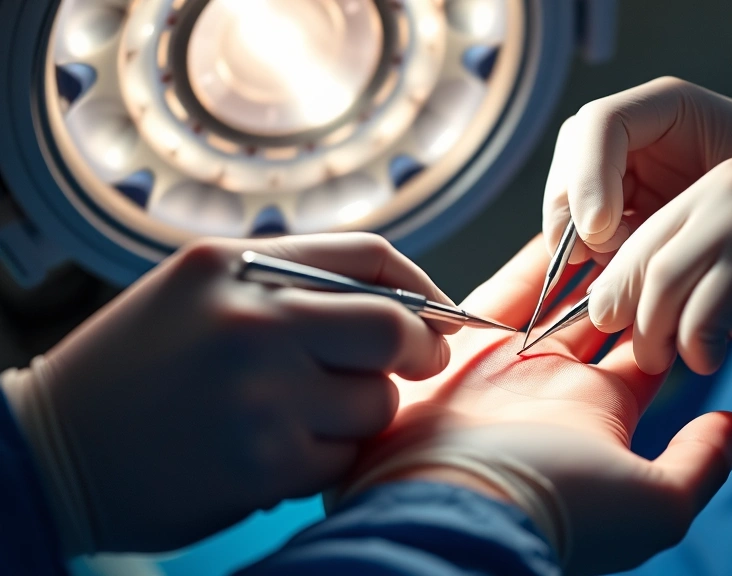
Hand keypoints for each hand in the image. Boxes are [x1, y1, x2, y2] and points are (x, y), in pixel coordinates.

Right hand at [0, 233, 455, 554]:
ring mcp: (259, 392)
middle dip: (421, 351)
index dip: (421, 288)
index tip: (439, 316)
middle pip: (394, 328)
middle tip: (414, 365)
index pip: (369, 256)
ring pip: (376, 401)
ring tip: (301, 416)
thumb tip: (404, 307)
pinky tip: (274, 453)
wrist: (54, 450)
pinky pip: (344, 456)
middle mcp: (250, 319)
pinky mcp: (264, 461)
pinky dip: (325, 458)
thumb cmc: (135, 370)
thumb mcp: (198, 293)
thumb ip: (291, 285)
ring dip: (359, 414)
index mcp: (234, 265)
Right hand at [334, 237, 731, 575]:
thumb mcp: (652, 502)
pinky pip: (504, 287)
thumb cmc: (558, 508)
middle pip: (599, 314)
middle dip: (623, 276)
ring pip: (553, 295)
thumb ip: (701, 461)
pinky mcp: (466, 344)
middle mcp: (555, 385)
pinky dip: (532, 257)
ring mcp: (509, 362)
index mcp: (601, 412)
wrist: (454, 508)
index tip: (693, 269)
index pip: (646, 350)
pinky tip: (564, 220)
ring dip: (581, 259)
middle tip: (651, 228)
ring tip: (613, 213)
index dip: (669, 310)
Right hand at [543, 76, 731, 262]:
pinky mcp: (615, 220)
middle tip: (604, 259)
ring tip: (621, 275)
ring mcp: (618, 179)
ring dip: (580, 247)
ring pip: (565, 208)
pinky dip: (590, 269)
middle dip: (573, 217)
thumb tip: (621, 240)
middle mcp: (631, 139)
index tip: (603, 231)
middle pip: (567, 166)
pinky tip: (620, 289)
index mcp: (665, 109)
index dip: (588, 177)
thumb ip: (692, 201)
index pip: (599, 125)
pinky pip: (580, 242)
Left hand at [588, 158, 731, 375]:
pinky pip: (700, 309)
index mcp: (710, 193)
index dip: (616, 291)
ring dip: (658, 336)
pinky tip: (713, 358)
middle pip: (635, 260)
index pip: (634, 241)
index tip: (617, 335)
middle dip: (624, 317)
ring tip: (677, 361)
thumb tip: (644, 326)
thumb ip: (698, 285)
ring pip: (659, 284)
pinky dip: (697, 345)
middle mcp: (718, 192)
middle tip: (643, 356)